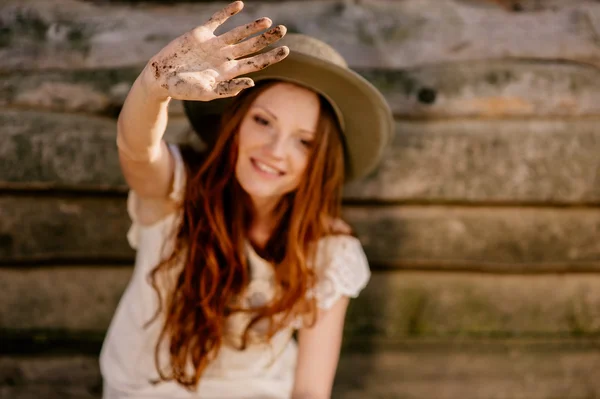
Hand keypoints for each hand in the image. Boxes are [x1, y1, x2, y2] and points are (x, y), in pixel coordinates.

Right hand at [142, 1, 288, 100]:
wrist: (162, 78)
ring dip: (253, 26)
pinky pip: (217, 20)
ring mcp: (214, 45)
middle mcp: (225, 57)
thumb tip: (251, 82)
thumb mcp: (207, 93)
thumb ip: (228, 88)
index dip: (271, 57)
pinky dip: (227, 12)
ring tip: (268, 21)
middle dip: (267, 38)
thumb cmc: (184, 90)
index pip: (255, 63)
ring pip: (239, 33)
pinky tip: (239, 5)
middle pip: (252, 46)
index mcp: (229, 72)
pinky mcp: (201, 34)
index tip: (286, 50)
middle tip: (284, 30)